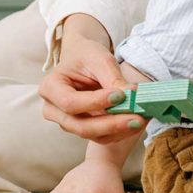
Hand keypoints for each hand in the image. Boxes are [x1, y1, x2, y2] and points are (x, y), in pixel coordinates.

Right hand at [39, 28, 146, 144]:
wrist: (83, 60)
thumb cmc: (87, 56)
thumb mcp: (99, 59)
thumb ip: (112, 78)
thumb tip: (132, 96)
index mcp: (50, 88)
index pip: (70, 102)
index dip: (95, 103)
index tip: (120, 96)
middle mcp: (53, 110)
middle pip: (81, 126)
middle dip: (111, 124)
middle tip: (137, 118)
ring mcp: (67, 123)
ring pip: (93, 135)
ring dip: (119, 130)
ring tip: (142, 119)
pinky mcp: (83, 128)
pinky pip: (102, 137)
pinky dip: (121, 132)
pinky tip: (137, 123)